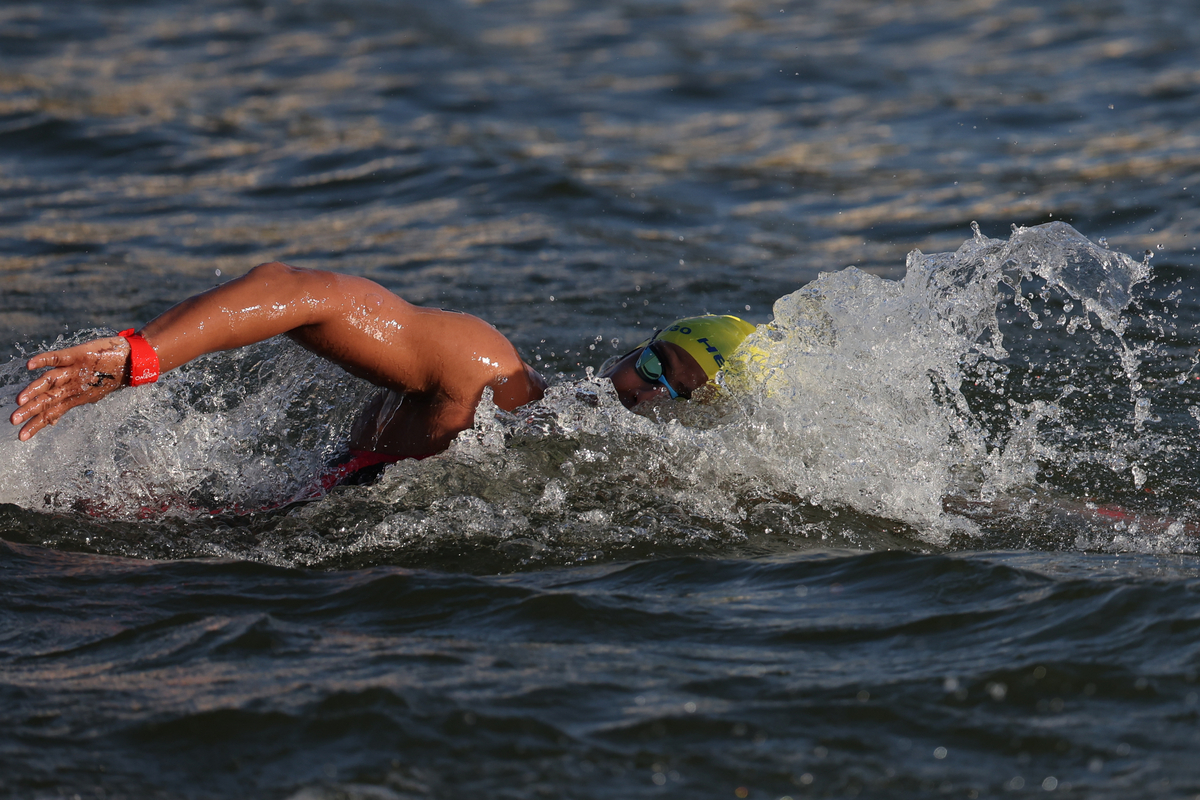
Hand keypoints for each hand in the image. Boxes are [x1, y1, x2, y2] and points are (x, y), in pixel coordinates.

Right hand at [10, 336, 131, 440]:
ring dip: (34, 390)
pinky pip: (60, 357)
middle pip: (48, 399)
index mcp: (74, 396)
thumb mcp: (89, 395)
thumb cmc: (110, 376)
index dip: (37, 424)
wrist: (134, 360)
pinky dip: (45, 360)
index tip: (22, 437)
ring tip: (19, 401)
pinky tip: (30, 365)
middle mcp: (73, 385)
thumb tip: (52, 421)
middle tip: (13, 421)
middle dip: (30, 410)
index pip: (51, 412)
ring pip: (50, 381)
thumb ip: (69, 404)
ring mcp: (76, 370)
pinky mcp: (80, 355)